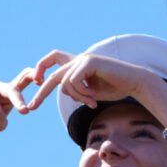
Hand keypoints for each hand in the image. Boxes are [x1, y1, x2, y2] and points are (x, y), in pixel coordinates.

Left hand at [28, 51, 149, 110]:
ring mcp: (83, 59)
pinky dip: (82, 95)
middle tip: (32, 107)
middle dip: (41, 93)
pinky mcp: (88, 62)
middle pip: (52, 75)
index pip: (53, 60)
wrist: (134, 82)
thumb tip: (62, 90)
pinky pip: (73, 82)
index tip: (37, 83)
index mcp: (77, 64)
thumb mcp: (90, 92)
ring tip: (91, 102)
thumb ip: (76, 90)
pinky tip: (94, 99)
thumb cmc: (115, 88)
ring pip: (64, 83)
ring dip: (77, 98)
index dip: (41, 68)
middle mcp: (78, 59)